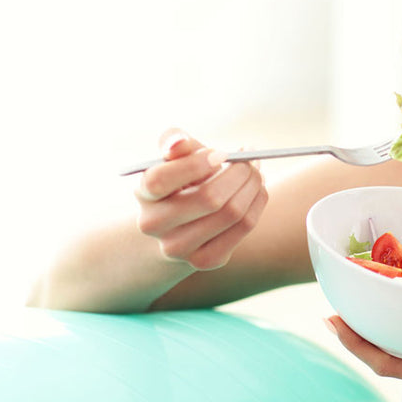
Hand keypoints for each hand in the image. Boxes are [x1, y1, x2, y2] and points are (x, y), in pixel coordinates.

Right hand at [135, 129, 268, 270]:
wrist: (177, 226)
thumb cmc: (180, 179)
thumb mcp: (172, 158)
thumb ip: (174, 142)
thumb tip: (178, 142)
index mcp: (144, 193)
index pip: (160, 179)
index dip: (195, 164)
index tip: (222, 154)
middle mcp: (155, 224)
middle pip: (209, 198)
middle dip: (239, 171)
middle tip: (251, 156)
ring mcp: (179, 247)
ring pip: (233, 212)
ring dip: (253, 184)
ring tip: (256, 170)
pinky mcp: (206, 260)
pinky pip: (245, 226)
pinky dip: (257, 202)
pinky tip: (256, 190)